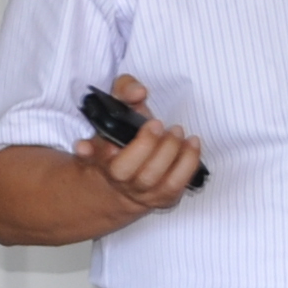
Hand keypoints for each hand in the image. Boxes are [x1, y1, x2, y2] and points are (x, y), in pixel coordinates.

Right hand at [72, 74, 203, 222]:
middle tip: (158, 124)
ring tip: (177, 132)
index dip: (99, 148)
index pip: (94, 156)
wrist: (129, 173)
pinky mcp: (162, 197)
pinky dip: (188, 163)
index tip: (120, 135)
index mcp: (100, 155)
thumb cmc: (125, 132)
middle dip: (146, 146)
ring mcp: (140, 191)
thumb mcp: (120, 105)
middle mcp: (118, 178)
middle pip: (126, 171)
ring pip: (155, 180)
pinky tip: (192, 143)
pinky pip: (176, 186)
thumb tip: (138, 92)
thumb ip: (125, 90)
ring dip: (170, 153)